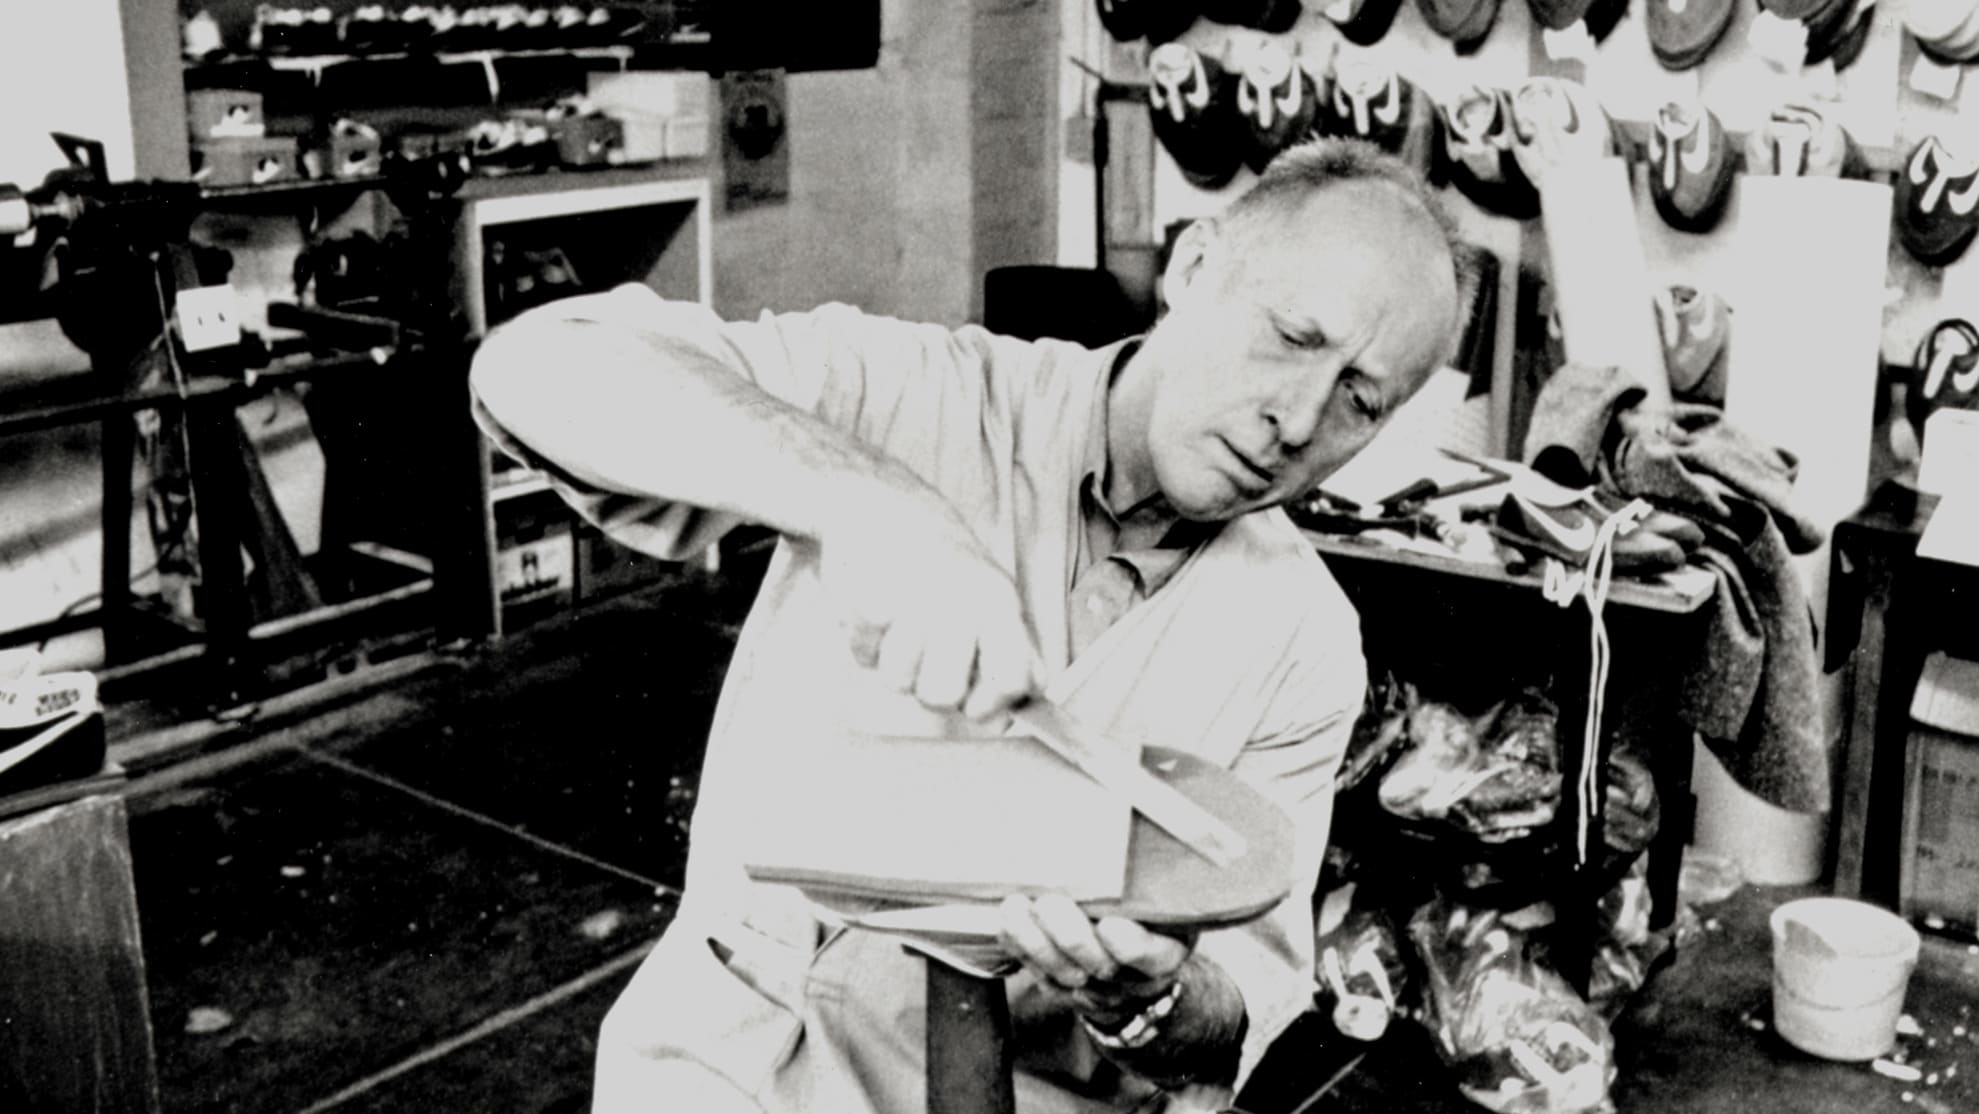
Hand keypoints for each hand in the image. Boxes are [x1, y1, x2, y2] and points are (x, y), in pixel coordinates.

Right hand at [820, 481, 1042, 721]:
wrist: (882, 505)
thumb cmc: (942, 562)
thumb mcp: (993, 599)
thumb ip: (1011, 654)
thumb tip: (1016, 711)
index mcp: (999, 603)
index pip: (1012, 681)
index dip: (991, 705)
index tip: (973, 704)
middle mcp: (962, 599)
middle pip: (943, 696)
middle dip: (928, 687)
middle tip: (925, 654)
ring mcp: (914, 597)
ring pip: (898, 681)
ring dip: (892, 661)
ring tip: (899, 624)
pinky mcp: (869, 595)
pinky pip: (863, 653)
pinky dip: (862, 640)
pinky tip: (877, 610)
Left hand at [998, 894, 1195, 1026]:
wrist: (1136, 962)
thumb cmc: (1152, 915)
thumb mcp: (1168, 897)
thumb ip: (1155, 876)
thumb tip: (1132, 822)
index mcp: (1165, 952)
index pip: (1150, 957)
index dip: (1130, 946)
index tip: (1109, 924)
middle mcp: (1130, 979)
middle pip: (1100, 966)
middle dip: (1071, 937)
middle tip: (1050, 904)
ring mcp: (1093, 989)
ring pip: (1062, 975)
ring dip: (1034, 942)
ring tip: (1015, 908)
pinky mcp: (1061, 988)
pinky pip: (1037, 973)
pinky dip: (1019, 947)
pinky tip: (1007, 922)